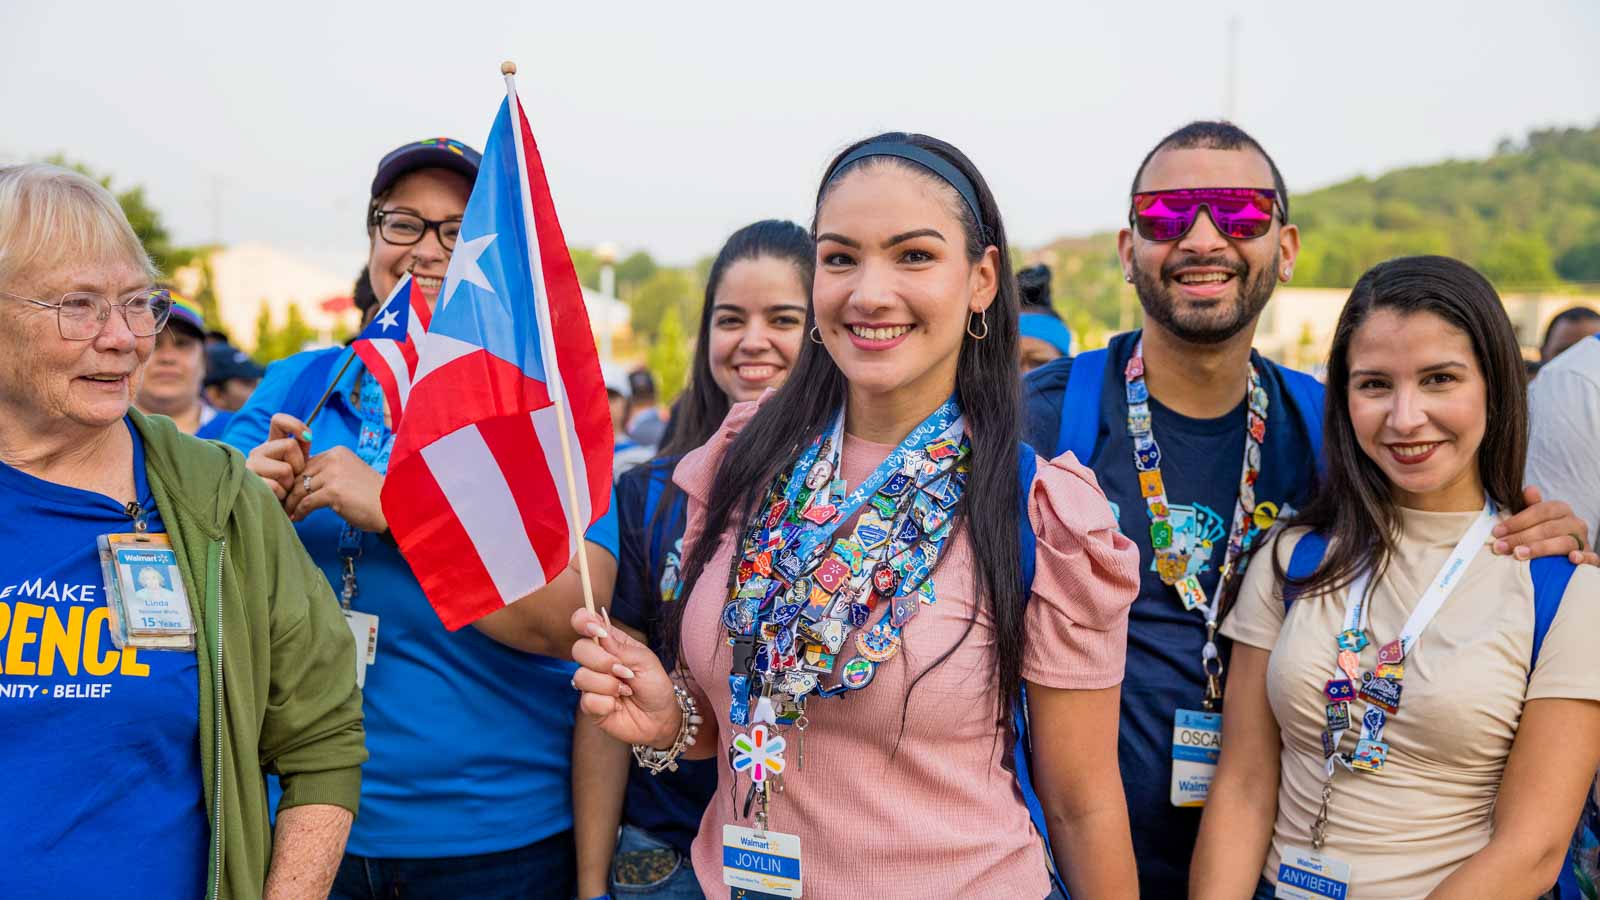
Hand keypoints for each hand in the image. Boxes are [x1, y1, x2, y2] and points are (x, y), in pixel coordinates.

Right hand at [245, 413, 311, 501]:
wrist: (276, 514)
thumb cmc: (290, 491)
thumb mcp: (298, 469)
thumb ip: (302, 452)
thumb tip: (308, 436)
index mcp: (271, 445)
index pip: (279, 421)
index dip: (295, 424)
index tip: (308, 437)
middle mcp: (258, 452)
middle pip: (290, 445)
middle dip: (299, 465)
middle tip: (292, 479)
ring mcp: (250, 467)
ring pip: (285, 469)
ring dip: (290, 484)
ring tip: (283, 490)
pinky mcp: (248, 484)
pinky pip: (276, 487)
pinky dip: (281, 495)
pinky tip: (275, 499)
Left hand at [284, 446, 387, 531]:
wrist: (391, 508)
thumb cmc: (371, 495)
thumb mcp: (349, 474)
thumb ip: (328, 473)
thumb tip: (301, 484)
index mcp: (337, 452)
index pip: (306, 463)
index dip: (295, 479)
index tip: (290, 492)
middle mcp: (334, 459)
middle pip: (300, 475)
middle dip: (290, 492)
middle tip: (284, 505)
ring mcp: (333, 475)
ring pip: (299, 489)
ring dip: (292, 504)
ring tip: (289, 513)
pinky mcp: (333, 492)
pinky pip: (306, 502)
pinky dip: (299, 512)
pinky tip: (298, 518)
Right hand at [569, 608, 679, 748]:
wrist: (660, 718)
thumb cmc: (655, 685)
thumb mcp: (645, 661)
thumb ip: (621, 648)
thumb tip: (600, 632)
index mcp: (610, 643)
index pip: (585, 623)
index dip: (583, 621)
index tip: (595, 630)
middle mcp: (596, 660)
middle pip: (579, 649)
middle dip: (601, 660)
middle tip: (623, 671)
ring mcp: (591, 683)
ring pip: (581, 677)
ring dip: (609, 685)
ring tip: (626, 691)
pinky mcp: (589, 705)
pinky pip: (587, 700)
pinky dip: (607, 704)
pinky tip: (618, 705)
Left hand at [1492, 486, 1598, 565]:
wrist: (1568, 553)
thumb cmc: (1546, 534)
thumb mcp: (1536, 519)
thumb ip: (1530, 506)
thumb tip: (1529, 489)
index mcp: (1561, 510)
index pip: (1540, 511)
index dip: (1517, 521)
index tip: (1497, 532)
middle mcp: (1575, 523)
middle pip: (1548, 528)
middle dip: (1521, 537)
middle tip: (1500, 547)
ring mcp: (1584, 541)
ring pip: (1564, 542)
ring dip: (1540, 548)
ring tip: (1519, 554)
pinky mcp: (1591, 558)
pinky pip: (1590, 557)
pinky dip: (1583, 557)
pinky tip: (1571, 559)